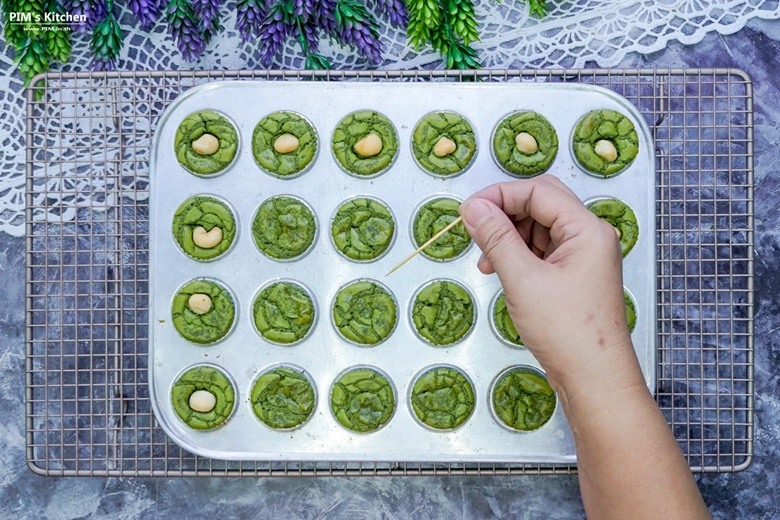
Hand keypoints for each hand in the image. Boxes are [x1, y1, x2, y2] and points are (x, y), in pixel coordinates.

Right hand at [459, 175, 642, 398]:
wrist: (594, 379)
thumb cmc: (566, 332)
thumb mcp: (523, 280)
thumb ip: (496, 238)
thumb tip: (473, 208)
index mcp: (587, 229)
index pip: (538, 192)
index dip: (499, 195)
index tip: (468, 211)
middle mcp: (590, 236)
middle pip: (541, 203)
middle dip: (505, 213)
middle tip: (475, 229)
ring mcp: (584, 256)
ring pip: (539, 226)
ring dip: (509, 235)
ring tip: (486, 259)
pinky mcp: (575, 274)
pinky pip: (542, 250)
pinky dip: (518, 253)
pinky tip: (499, 269)